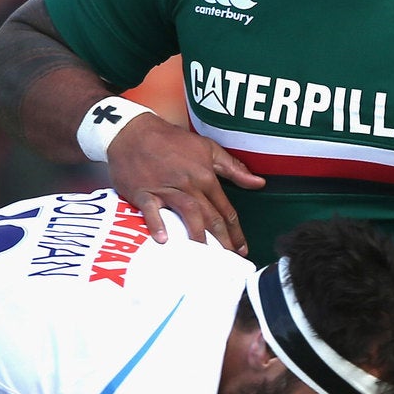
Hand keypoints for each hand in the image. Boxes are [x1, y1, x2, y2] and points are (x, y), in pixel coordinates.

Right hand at [109, 113, 264, 251]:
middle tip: (228, 260)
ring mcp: (166, 188)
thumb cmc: (172, 140)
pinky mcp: (144, 192)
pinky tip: (163, 240)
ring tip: (203, 254)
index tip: (241, 249)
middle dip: (222, 240)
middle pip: (210, 216)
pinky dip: (157, 224)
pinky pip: (151, 210)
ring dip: (197, 235)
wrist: (134, 132)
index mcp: (205, 176)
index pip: (225, 209)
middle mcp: (189, 184)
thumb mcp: (207, 149)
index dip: (235, 231)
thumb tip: (259, 183)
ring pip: (188, 213)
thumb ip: (234, 168)